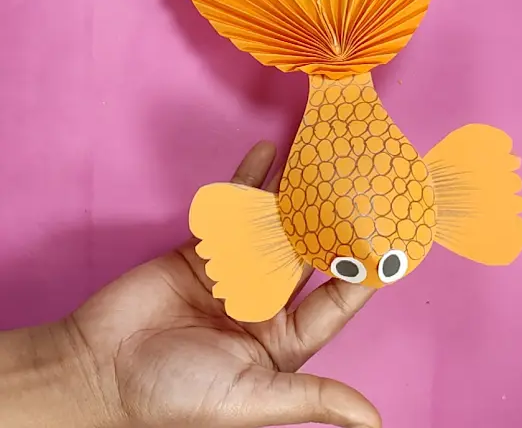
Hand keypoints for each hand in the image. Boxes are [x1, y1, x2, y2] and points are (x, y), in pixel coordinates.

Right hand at [60, 141, 378, 427]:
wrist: (100, 367)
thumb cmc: (174, 394)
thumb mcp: (248, 398)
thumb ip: (308, 399)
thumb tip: (372, 421)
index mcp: (283, 339)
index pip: (334, 301)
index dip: (360, 271)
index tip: (387, 239)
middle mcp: (265, 302)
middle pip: (307, 255)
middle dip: (331, 223)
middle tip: (357, 186)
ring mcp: (235, 271)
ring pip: (272, 227)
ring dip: (293, 196)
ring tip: (320, 161)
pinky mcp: (204, 249)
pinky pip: (232, 212)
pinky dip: (247, 183)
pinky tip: (266, 154)